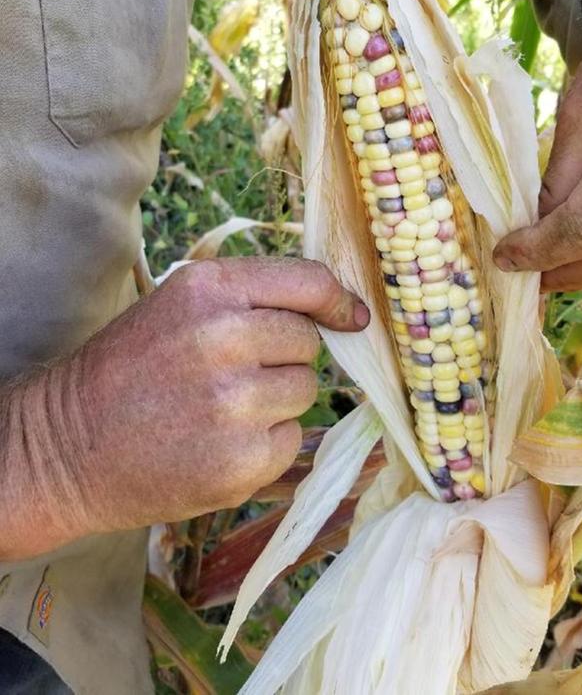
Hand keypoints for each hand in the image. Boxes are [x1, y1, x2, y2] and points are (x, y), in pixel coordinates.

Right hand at [1, 257, 368, 558]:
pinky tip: (217, 443)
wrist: (66, 446)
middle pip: (307, 341)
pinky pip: (291, 441)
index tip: (352, 318)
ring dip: (276, 401)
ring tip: (219, 409)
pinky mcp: (240, 463)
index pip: (308, 282)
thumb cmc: (129, 369)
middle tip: (232, 373)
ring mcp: (234, 405)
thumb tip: (340, 312)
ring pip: (305, 392)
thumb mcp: (179, 305)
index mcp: (208, 289)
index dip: (337, 300)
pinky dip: (266, 445)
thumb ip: (250, 298)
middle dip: (283, 356)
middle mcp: (224, 339)